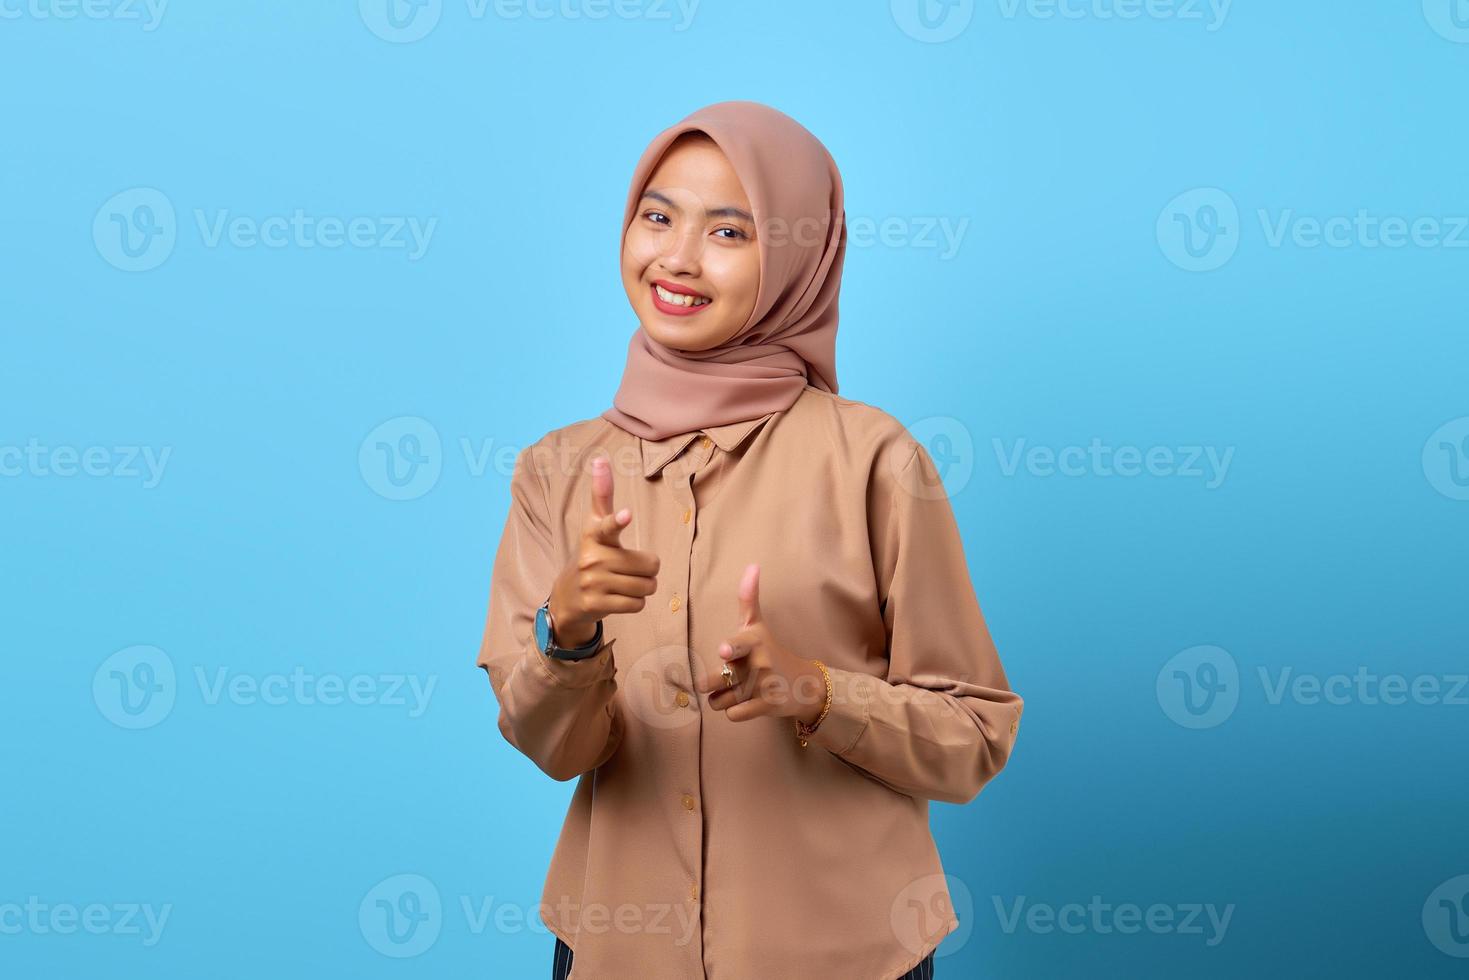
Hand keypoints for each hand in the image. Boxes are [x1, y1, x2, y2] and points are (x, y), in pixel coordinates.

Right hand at [547, 455, 660, 646]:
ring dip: (643, 587)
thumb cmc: (591, 554)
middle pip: (649, 566)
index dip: (619, 520)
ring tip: (624, 583)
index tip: (627, 514)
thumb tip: (600, 458)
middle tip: (628, 569)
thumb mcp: (594, 525)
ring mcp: (593, 583)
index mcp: (594, 535)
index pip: (609, 525)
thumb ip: (602, 494)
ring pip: (646, 587)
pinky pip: (638, 605)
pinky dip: (636, 603)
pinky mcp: (596, 604)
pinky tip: (619, 598)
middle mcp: (593, 558)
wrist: (567, 596)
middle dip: (647, 570)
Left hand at [697, 563, 826, 724]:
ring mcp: (765, 686)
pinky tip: (745, 703)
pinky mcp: (767, 706)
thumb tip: (753, 565)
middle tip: (722, 679)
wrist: (804, 683)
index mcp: (754, 641)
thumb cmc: (771, 650)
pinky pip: (735, 714)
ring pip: (721, 699)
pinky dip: (734, 712)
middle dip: (711, 683)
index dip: (731, 647)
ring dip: (722, 699)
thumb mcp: (757, 625)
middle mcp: (760, 663)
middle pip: (719, 678)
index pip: (740, 642)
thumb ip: (749, 598)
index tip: (724, 651)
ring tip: (736, 690)